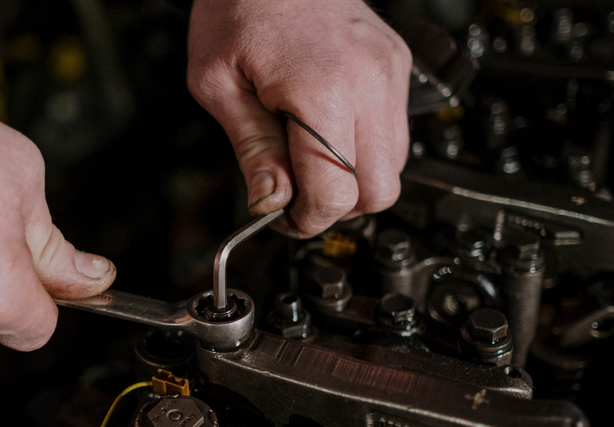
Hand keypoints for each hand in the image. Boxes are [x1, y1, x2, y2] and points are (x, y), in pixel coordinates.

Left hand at [187, 0, 411, 236]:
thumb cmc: (238, 7)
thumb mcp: (217, 84)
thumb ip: (251, 149)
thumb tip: (271, 202)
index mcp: (322, 91)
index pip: (337, 193)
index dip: (308, 219)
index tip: (285, 218)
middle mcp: (368, 83)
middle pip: (379, 191)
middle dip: (338, 206)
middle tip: (299, 194)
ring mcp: (388, 73)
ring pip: (394, 167)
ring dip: (354, 178)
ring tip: (310, 157)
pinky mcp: (396, 66)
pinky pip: (395, 133)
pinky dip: (365, 148)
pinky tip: (329, 130)